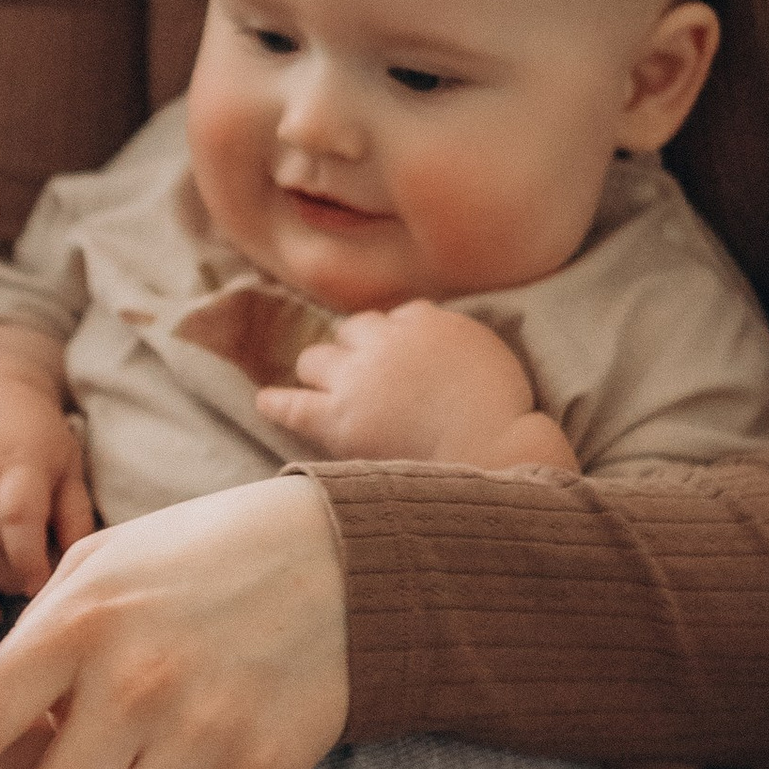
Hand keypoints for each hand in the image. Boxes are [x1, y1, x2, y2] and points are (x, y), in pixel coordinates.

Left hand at [258, 301, 551, 465]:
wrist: (491, 450)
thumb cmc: (503, 412)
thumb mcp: (487, 352)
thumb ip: (454, 338)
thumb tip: (431, 337)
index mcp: (425, 320)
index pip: (397, 318)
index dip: (397, 340)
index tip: (402, 358)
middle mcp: (384, 342)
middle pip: (353, 330)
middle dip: (357, 348)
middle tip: (366, 377)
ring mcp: (357, 379)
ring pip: (316, 359)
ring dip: (321, 371)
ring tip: (322, 388)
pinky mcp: (338, 419)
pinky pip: (292, 404)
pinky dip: (277, 402)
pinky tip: (265, 402)